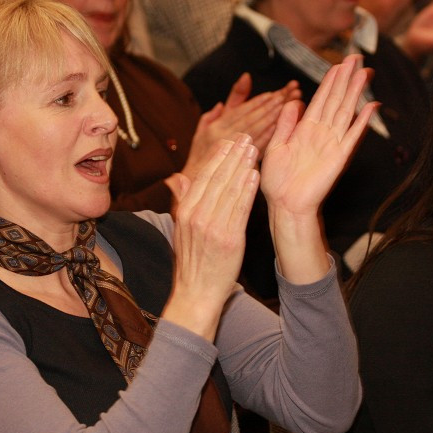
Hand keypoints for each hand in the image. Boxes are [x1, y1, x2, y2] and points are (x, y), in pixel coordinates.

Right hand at [162, 136, 259, 341]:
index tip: (230, 141)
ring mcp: (213, 227)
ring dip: (243, 166)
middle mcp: (197, 217)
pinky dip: (248, 190)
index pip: (203, 177)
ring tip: (255, 150)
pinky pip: (240, 209)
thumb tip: (177, 179)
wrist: (197, 294)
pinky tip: (255, 175)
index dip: (218, 156)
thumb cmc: (193, 262)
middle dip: (233, 155)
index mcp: (185, 212)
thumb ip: (183, 201)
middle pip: (218, 179)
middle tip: (246, 138)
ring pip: (230, 190)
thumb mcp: (181, 230)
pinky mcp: (230, 239)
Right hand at [180, 74, 299, 180]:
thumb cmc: (204, 150)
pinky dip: (272, 134)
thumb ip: (231, 100)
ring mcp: (234, 149)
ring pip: (260, 129)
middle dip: (275, 103)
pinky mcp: (242, 161)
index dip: (261, 100)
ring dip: (277, 116)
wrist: (198, 179)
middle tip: (292, 93)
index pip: (243, 109)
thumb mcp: (210, 120)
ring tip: (293, 104)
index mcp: (218, 125)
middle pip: (254, 116)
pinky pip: (259, 145)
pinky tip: (284, 126)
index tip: (276, 92)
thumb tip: (246, 78)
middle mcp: (225, 136)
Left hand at [260, 55, 374, 216]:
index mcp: (304, 129)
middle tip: (356, 58)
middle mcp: (321, 133)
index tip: (338, 64)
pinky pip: (353, 136)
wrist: (285, 204)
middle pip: (336, 100)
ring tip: (365, 72)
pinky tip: (372, 106)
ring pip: (346, 111)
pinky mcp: (339, 157)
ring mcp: (332, 144)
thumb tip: (293, 101)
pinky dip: (363, 121)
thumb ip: (285, 124)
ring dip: (355, 92)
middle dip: (346, 79)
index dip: (330, 81)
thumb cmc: (277, 181)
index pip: (320, 99)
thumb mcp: (275, 146)